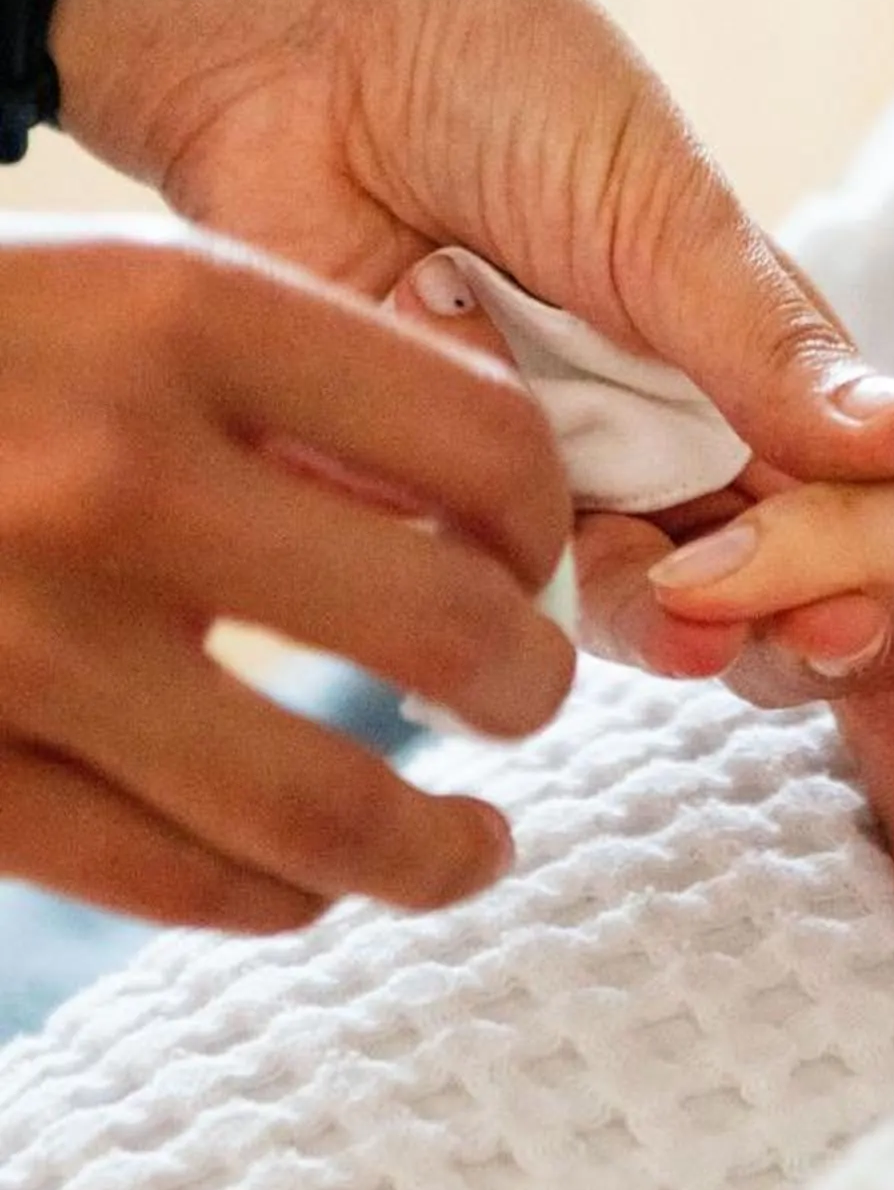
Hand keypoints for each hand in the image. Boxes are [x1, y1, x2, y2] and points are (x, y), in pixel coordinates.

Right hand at [0, 230, 575, 930]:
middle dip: (524, 686)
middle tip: (528, 701)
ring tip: (470, 849)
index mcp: (171, 314)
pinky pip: (172, 878)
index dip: (546, 520)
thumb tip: (483, 513)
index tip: (538, 559)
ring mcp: (19, 642)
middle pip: (442, 631)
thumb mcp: (99, 292)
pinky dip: (272, 897)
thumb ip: (275, 376)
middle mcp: (110, 473)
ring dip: (432, 849)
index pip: (482, 440)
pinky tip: (307, 887)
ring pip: (322, 808)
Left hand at [49, 0, 893, 969]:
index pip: (881, 553)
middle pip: (773, 616)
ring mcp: (544, 484)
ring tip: (681, 588)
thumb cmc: (508, 75)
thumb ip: (777, 347)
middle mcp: (668, 452)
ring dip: (672, 614)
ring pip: (631, 615)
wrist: (294, 25)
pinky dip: (504, 575)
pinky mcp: (415, 499)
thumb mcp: (668, 204)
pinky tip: (508, 495)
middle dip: (811, 658)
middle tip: (822, 640)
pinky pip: (476, 589)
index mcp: (761, 380)